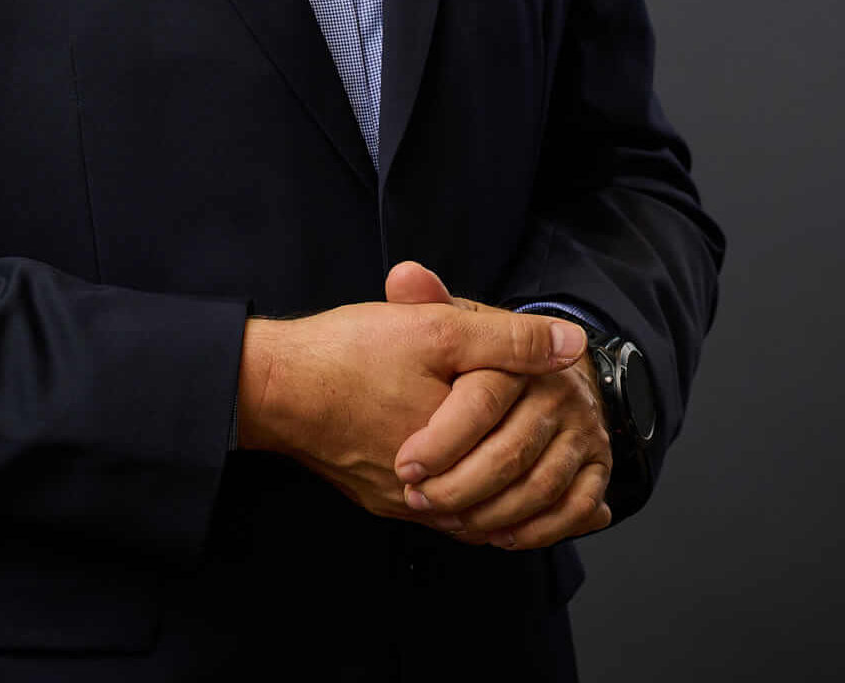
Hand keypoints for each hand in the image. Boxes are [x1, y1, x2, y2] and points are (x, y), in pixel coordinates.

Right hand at [235, 276, 586, 522]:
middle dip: (541, 481)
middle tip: (574, 471)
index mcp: (456, 446)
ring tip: (534, 480)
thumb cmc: (348, 352)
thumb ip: (506, 341)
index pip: (524, 446)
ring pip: (473, 516)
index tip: (569, 407)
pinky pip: (438, 514)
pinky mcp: (377, 499)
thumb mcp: (436, 329)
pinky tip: (468, 478)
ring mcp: (401, 501)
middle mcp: (430, 491)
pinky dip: (467, 502)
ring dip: (508, 500)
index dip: (550, 424)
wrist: (271, 386)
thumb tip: (573, 348)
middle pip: (505, 498)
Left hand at [387, 264, 611, 548]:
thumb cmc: (482, 353)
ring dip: (492, 514)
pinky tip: (498, 536)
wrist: (544, 371)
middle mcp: (560, 392)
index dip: (441, 439)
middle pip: (511, 452)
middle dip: (459, 486)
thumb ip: (427, 303)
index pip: (482, 401)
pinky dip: (538, 529)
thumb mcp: (455, 322)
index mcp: (521, 358)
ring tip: (449, 523)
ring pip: (541, 486)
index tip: (405, 464)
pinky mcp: (599, 464)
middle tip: (418, 501)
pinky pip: (575, 508)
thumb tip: (403, 274)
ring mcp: (585, 430)